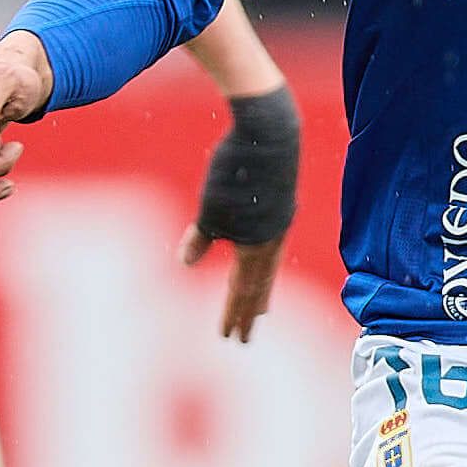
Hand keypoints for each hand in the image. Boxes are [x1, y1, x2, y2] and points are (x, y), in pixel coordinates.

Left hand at [180, 86, 297, 341]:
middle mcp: (274, 238)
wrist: (269, 129)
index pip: (243, 289)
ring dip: (260, 290)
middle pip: (260, 284)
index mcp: (258, 245)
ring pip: (268, 265)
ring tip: (259, 309)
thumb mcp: (211, 208)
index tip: (227, 337)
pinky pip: (272, 245)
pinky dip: (264, 262)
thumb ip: (201, 238)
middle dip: (249, 312)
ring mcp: (280, 220)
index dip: (233, 313)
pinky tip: (260, 259)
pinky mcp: (279, 202)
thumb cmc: (236, 170)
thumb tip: (186, 263)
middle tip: (243, 337)